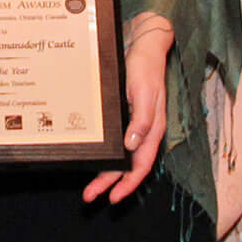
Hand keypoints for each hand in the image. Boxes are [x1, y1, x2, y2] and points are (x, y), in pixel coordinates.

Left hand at [88, 20, 170, 203]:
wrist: (143, 44)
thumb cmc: (146, 67)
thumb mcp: (144, 92)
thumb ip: (142, 120)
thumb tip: (133, 146)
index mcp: (153, 129)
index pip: (141, 165)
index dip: (127, 184)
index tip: (112, 197)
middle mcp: (144, 131)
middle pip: (128, 166)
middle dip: (109, 183)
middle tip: (90, 197)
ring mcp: (135, 124)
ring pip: (121, 157)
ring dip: (106, 173)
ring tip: (89, 186)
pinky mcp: (126, 116)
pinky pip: (117, 142)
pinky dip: (107, 154)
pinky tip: (95, 159)